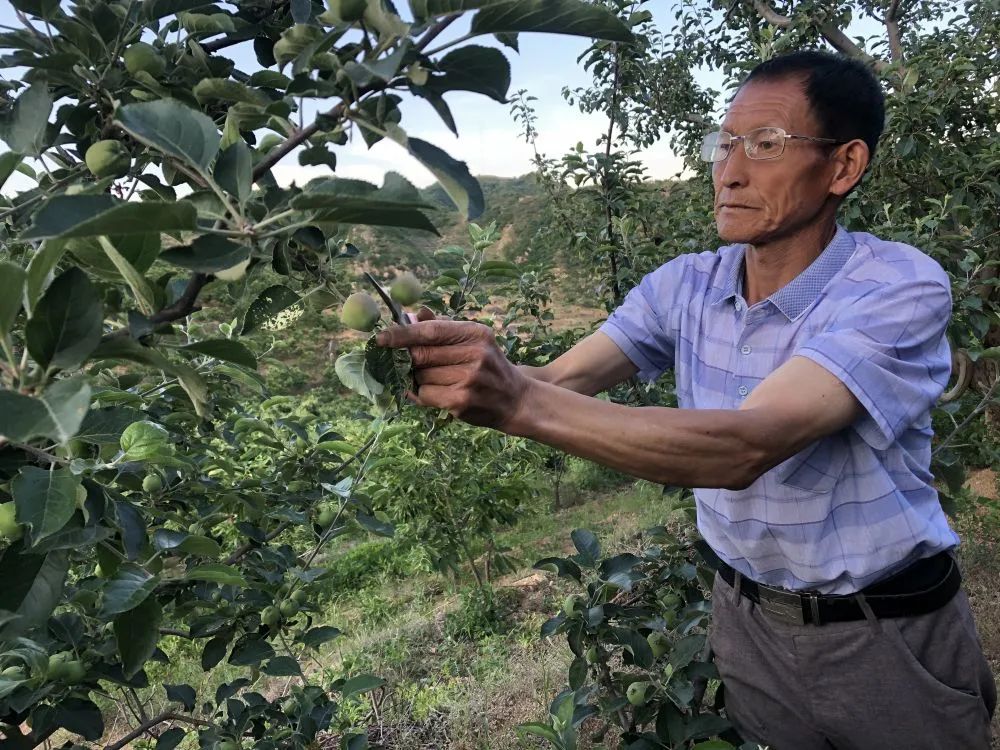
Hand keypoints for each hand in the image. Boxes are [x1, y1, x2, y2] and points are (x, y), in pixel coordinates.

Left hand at [375, 317, 531, 429]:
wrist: (515, 399)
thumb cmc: (488, 367)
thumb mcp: (473, 341)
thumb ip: (443, 327)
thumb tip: (413, 315)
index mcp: (475, 333)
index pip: (431, 330)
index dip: (402, 334)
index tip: (380, 338)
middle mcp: (475, 354)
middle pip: (420, 354)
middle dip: (410, 360)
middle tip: (412, 363)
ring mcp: (468, 379)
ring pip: (420, 376)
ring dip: (420, 379)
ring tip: (440, 381)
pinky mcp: (461, 401)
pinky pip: (425, 395)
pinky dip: (423, 394)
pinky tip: (439, 393)